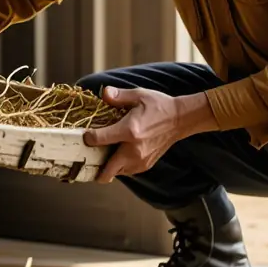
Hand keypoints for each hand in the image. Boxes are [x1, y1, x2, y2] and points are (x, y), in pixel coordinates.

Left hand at [82, 87, 218, 182]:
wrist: (180, 119)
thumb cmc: (158, 106)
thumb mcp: (138, 95)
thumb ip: (118, 95)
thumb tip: (103, 93)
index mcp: (129, 131)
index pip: (99, 140)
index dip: (88, 138)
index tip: (87, 135)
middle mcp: (134, 150)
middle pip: (107, 171)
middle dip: (94, 168)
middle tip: (87, 160)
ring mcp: (141, 160)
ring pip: (116, 173)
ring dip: (107, 166)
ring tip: (103, 154)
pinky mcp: (146, 165)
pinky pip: (127, 171)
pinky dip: (119, 166)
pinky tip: (118, 154)